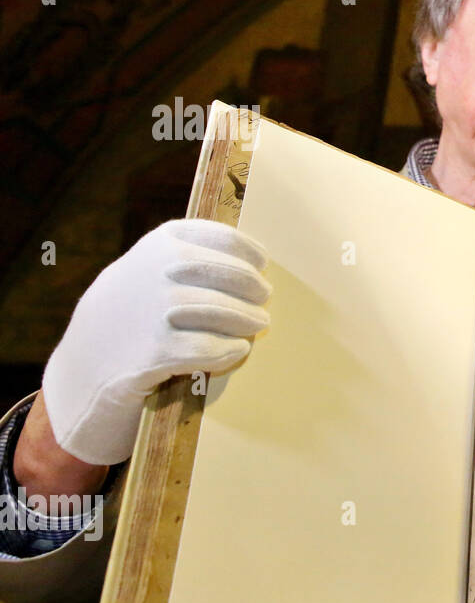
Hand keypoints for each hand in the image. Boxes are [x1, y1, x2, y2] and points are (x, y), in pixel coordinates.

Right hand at [41, 218, 271, 465]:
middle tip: (264, 301)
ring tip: (256, 326)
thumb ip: (188, 259)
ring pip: (228, 312)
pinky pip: (211, 348)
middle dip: (255, 291)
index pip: (225, 239)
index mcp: (162, 242)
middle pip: (234, 276)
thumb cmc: (127, 314)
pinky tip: (236, 351)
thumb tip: (252, 264)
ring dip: (248, 322)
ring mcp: (158, 309)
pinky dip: (230, 350)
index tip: (261, 265)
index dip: (250, 254)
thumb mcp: (146, 270)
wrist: (83, 364)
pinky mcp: (158, 350)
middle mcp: (160, 269)